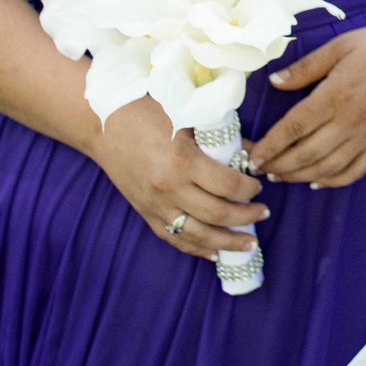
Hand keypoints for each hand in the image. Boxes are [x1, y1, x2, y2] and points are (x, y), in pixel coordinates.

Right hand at [89, 96, 268, 257]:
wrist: (103, 124)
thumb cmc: (149, 112)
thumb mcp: (189, 118)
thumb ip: (221, 139)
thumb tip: (251, 154)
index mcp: (183, 162)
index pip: (228, 186)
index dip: (249, 189)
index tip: (258, 185)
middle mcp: (169, 188)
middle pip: (217, 214)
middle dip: (246, 217)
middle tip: (263, 213)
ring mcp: (155, 205)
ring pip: (197, 235)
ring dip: (226, 242)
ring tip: (249, 244)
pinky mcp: (144, 212)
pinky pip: (173, 238)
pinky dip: (196, 248)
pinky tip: (214, 253)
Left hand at [247, 25, 365, 187]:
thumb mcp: (340, 46)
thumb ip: (306, 68)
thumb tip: (274, 82)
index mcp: (336, 95)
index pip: (295, 127)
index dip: (271, 145)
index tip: (253, 156)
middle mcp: (349, 121)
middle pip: (307, 152)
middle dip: (279, 164)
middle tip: (258, 170)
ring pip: (327, 167)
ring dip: (299, 175)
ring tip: (279, 176)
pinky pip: (354, 171)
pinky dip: (333, 181)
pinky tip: (316, 181)